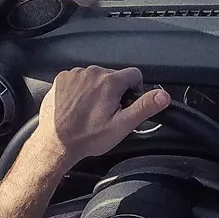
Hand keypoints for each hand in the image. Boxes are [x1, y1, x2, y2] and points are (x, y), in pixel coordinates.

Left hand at [22, 66, 169, 178]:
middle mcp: (92, 73)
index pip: (134, 74)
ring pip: (96, 77)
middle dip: (114, 92)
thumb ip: (144, 107)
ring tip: (90, 111)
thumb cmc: (87, 137)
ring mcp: (75, 74)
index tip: (126, 104)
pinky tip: (77, 107)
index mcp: (110, 82)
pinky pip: (78, 79)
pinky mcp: (61, 79)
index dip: (134, 90)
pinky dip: (80, 90)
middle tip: (106, 113)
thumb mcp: (121, 126)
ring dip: (96, 90)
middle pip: (114, 76)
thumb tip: (163, 95)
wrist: (55, 144)